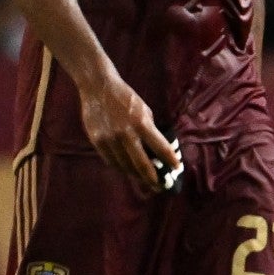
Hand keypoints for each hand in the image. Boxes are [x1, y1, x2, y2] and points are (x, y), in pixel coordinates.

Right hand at [78, 71, 179, 191]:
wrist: (98, 88)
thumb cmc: (126, 98)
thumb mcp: (144, 110)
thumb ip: (150, 130)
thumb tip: (157, 150)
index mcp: (141, 124)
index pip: (160, 148)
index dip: (170, 161)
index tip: (177, 170)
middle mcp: (125, 134)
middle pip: (141, 165)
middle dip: (153, 178)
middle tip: (161, 186)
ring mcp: (109, 139)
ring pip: (125, 166)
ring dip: (137, 175)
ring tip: (145, 180)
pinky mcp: (97, 141)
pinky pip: (111, 161)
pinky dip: (121, 167)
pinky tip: (128, 170)